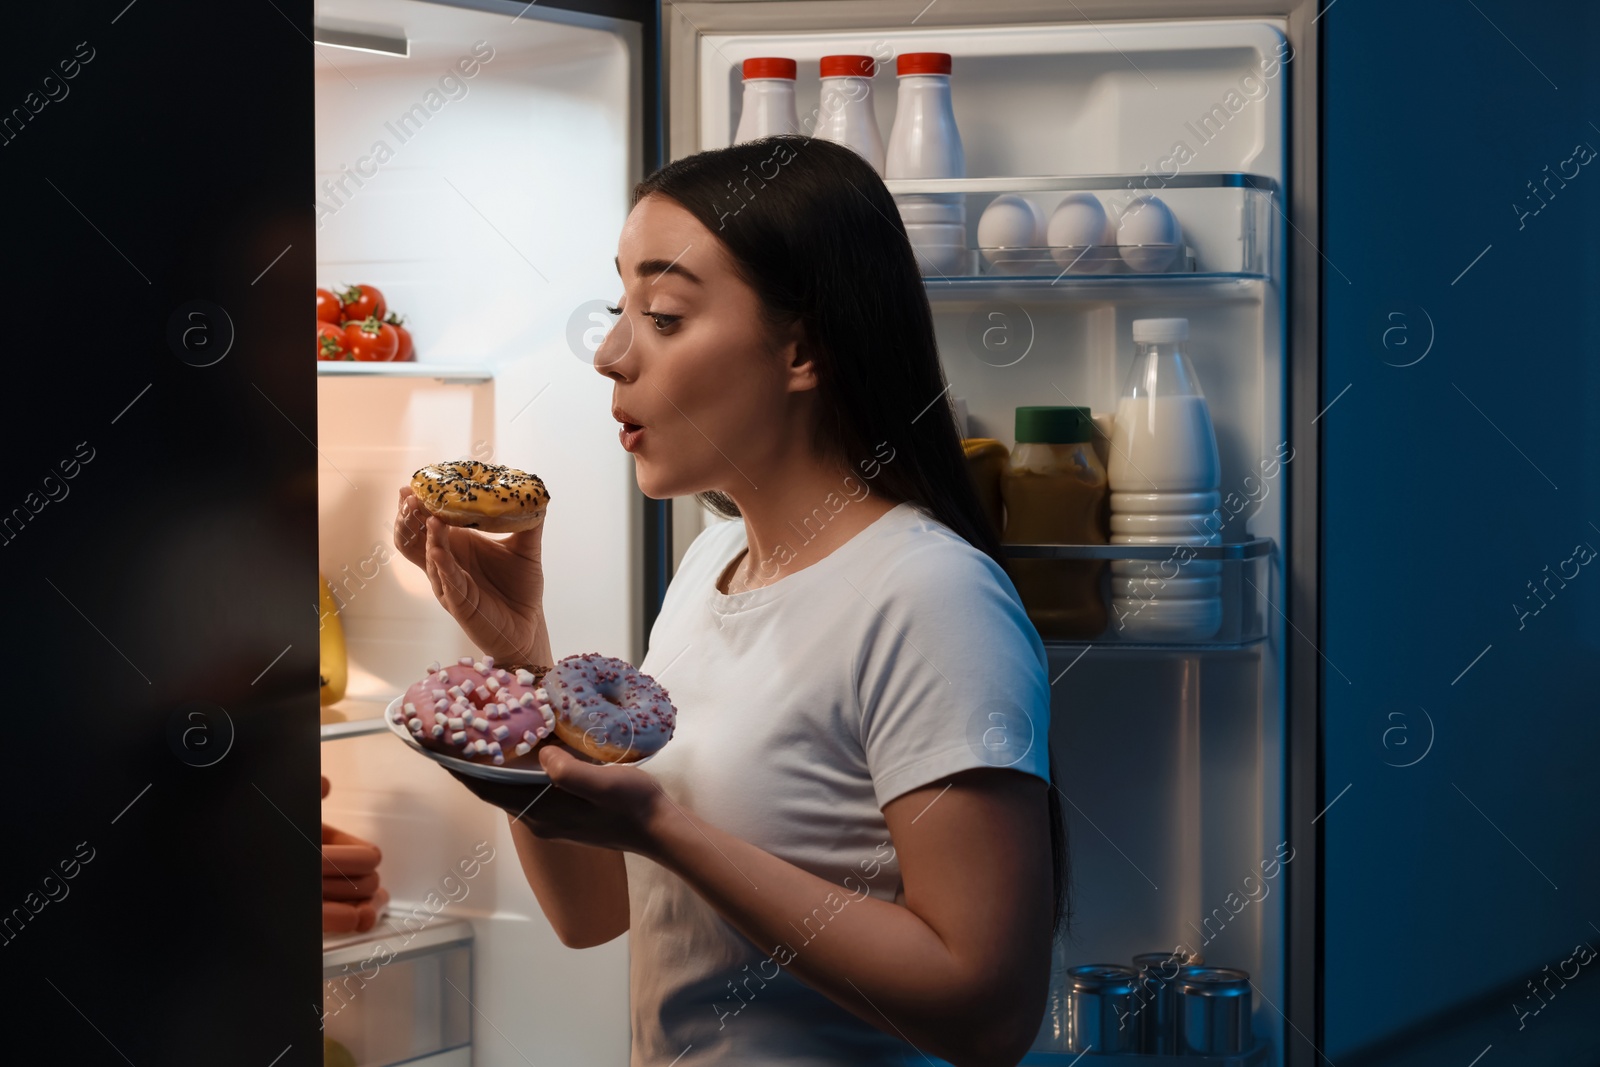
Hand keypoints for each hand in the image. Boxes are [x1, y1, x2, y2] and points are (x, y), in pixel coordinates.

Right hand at [392, 486, 551, 664]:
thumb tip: (536, 493)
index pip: (427, 522)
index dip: (418, 505)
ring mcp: (449, 582)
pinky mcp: (458, 601)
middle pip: (414, 538)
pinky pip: (445, 579)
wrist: (528, 626)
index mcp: (458, 546)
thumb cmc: (521, 588)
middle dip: (409, 516)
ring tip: (424, 514)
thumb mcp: (526, 549)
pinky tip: (438, 547)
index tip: (414, 483)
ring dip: (421, 535)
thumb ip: (529, 522)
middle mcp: (447, 563)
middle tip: (409, 496)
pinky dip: (440, 562)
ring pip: (424, 556)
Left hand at [444, 745, 666, 856]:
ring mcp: (550, 816)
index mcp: (540, 812)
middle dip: (471, 762)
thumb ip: (570, 772)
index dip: (460, 768)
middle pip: (492, 788)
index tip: (435, 746)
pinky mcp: (564, 811)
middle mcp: (538, 818)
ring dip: (493, 764)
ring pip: (509, 786)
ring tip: (480, 733)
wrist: (659, 828)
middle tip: (455, 730)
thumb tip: (542, 753)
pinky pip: (528, 787)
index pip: (487, 789)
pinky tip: (522, 748)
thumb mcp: (604, 783)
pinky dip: (515, 768)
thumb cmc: (633, 805)